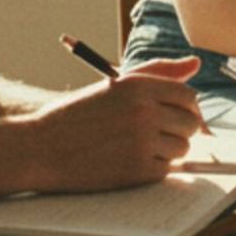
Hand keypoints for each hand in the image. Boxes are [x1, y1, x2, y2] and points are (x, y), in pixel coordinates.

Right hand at [28, 56, 204, 189]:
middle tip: (158, 135)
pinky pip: (166, 170)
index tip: (177, 116)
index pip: (188, 96)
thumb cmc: (77, 115)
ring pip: (182, 149)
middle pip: (190, 123)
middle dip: (180, 131)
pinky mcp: (136, 170)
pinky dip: (154, 169)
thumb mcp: (114, 85)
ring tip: (140, 148)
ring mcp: (141, 141)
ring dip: (168, 151)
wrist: (39, 147)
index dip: (186, 109)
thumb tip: (195, 64)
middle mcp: (143, 110)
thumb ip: (158, 73)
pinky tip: (130, 162)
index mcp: (138, 85)